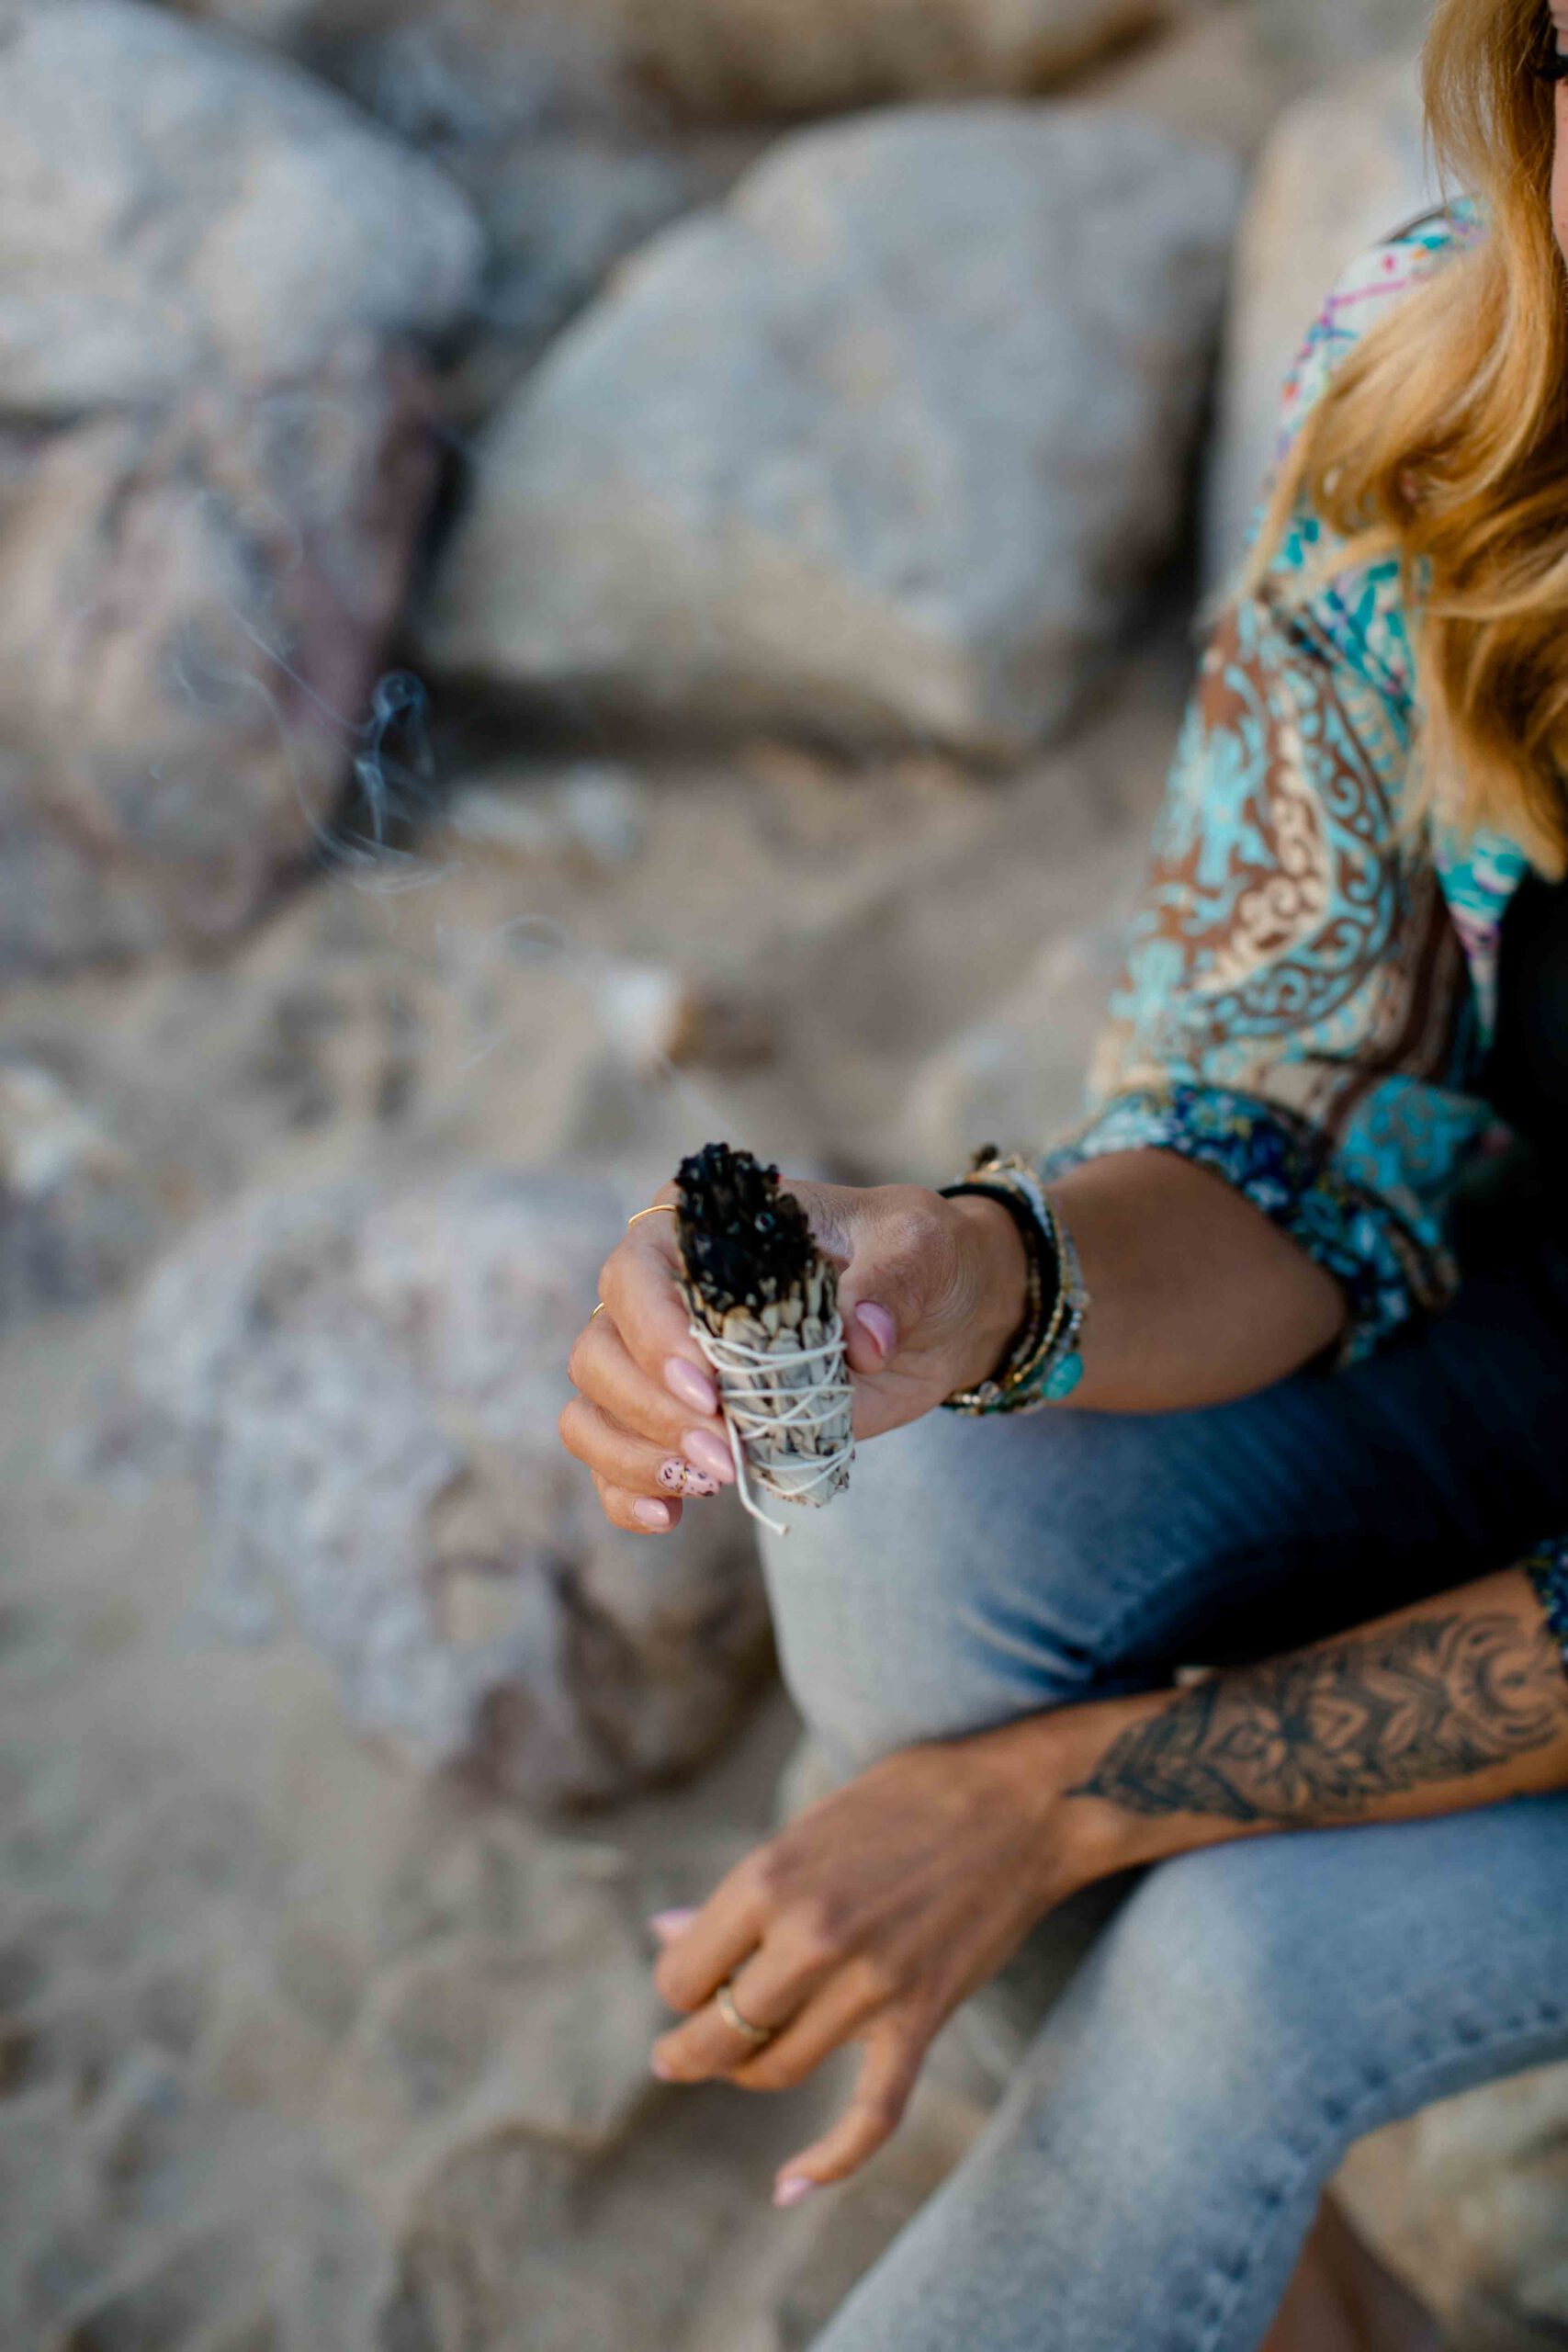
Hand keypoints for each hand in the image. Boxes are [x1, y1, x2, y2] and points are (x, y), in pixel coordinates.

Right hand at [559, 1176, 1027, 1534]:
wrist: (939, 1314)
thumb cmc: (917, 1257)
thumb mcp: (919, 1247)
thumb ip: (891, 1283)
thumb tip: (864, 1339)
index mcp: (701, 1229)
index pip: (636, 1272)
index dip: (655, 1334)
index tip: (709, 1389)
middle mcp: (665, 1291)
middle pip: (600, 1350)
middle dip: (651, 1411)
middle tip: (724, 1452)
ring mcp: (665, 1361)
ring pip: (595, 1407)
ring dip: (637, 1455)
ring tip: (712, 1480)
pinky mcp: (686, 1420)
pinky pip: (616, 1460)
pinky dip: (629, 1493)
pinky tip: (672, 1516)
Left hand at [645, 1711, 1116, 2203]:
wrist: (1021, 1802)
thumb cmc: (906, 1798)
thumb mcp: (807, 1828)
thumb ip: (739, 1893)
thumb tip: (664, 1933)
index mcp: (770, 1878)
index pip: (683, 1974)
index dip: (677, 1988)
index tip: (689, 1983)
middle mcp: (811, 1937)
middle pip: (720, 2035)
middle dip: (689, 2050)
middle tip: (677, 2053)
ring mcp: (870, 1985)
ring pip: (778, 2069)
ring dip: (747, 2073)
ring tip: (739, 2059)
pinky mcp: (921, 2018)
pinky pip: (870, 2115)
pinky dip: (828, 2160)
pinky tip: (786, 2186)